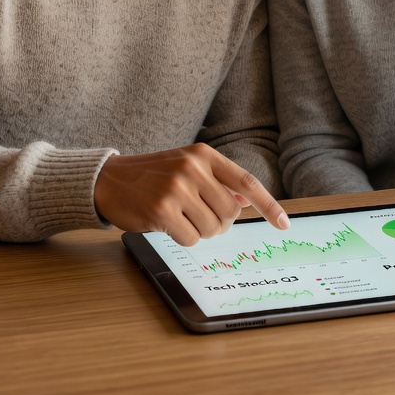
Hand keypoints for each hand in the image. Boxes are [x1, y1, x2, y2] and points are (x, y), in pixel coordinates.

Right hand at [94, 143, 289, 245]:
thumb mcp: (188, 167)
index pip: (246, 182)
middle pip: (229, 213)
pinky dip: (183, 238)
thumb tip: (246, 202)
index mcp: (204, 154)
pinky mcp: (162, 210)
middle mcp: (193, 167)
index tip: (284, 224)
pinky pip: (191, 239)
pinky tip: (167, 225)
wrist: (110, 179)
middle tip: (198, 217)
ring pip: (212, 229)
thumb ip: (217, 182)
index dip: (268, 205)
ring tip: (180, 218)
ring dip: (200, 232)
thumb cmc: (154, 176)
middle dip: (219, 224)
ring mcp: (177, 188)